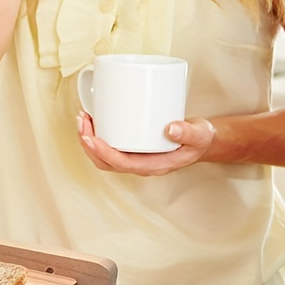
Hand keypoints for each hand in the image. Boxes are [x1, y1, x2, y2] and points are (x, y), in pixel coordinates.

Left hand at [77, 111, 216, 175]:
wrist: (202, 140)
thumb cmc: (199, 139)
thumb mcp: (199, 134)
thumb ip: (188, 132)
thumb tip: (170, 128)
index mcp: (153, 165)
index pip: (122, 164)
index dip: (103, 152)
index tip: (91, 137)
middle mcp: (140, 164)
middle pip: (106, 162)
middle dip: (89, 144)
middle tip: (82, 121)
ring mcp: (135, 157)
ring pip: (104, 156)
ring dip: (89, 140)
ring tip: (83, 119)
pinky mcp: (132, 148)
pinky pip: (109, 147)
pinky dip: (97, 135)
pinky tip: (94, 120)